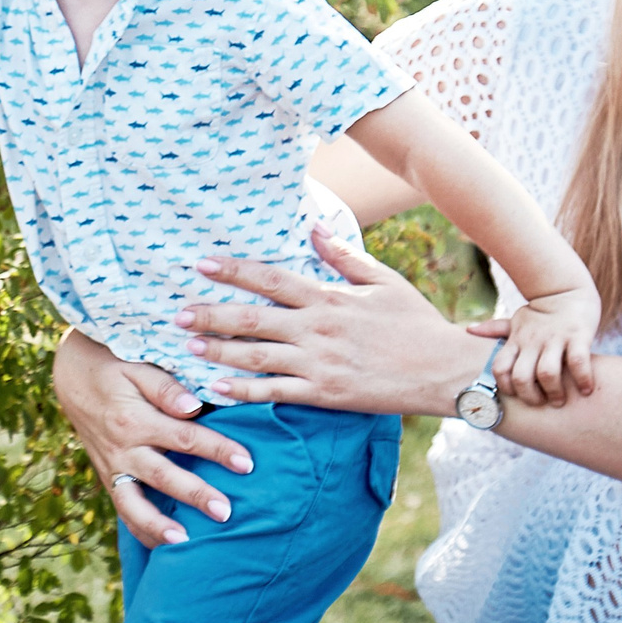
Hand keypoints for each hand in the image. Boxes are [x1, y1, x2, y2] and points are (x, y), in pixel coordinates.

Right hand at [51, 329, 256, 549]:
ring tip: (184, 543)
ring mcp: (112, 467)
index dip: (218, 450)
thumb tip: (194, 408)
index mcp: (135, 419)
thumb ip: (165, 388)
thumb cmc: (113, 364)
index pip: (184, 438)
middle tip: (226, 512)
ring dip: (159, 526)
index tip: (247, 463)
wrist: (71, 376)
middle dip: (196, 496)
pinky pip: (122, 509)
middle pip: (164, 477)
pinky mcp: (107, 477)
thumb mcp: (137, 365)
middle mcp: (122, 448)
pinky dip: (141, 529)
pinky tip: (163, 545)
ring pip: (133, 504)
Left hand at [177, 225, 489, 416]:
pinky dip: (243, 390)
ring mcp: (319, 364)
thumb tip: (314, 227)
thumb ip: (344, 258)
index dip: (234, 271)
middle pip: (252, 319)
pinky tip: (217, 387)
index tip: (203, 265)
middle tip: (177, 312)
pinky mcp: (325, 395)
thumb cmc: (418, 323)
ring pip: (256, 357)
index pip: (271, 279)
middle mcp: (318, 329)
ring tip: (186, 346)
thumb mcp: (384, 281)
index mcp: (329, 298)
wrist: (445, 370)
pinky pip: (275, 393)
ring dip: (217, 352)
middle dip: (211, 315)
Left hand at [489, 285, 599, 407]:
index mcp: (517, 340)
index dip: (505, 387)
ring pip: (547, 373)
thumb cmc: (541, 312)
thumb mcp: (516, 320)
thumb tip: (469, 330)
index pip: (500, 368)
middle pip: (522, 377)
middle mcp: (533, 341)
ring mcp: (555, 338)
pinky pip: (578, 362)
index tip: (518, 396)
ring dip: (554, 392)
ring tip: (560, 400)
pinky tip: (586, 389)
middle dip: (530, 397)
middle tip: (542, 402)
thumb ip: (495, 329)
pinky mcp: (578, 336)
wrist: (568, 289)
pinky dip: (583, 380)